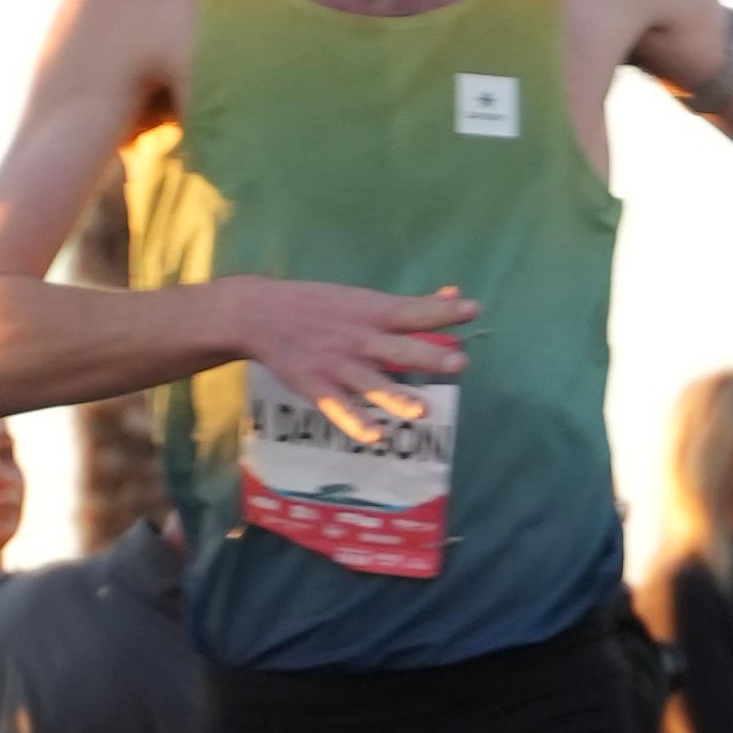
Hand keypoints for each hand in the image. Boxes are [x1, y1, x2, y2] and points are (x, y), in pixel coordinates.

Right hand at [245, 278, 475, 451]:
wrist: (259, 313)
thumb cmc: (318, 305)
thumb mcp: (362, 298)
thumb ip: (409, 305)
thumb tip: (453, 295)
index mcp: (371, 311)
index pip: (414, 312)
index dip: (445, 312)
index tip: (473, 310)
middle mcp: (358, 338)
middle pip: (399, 350)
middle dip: (429, 356)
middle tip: (459, 362)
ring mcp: (337, 365)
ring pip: (372, 385)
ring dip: (398, 398)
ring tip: (423, 410)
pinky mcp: (318, 388)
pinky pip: (340, 410)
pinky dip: (357, 424)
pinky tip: (376, 437)